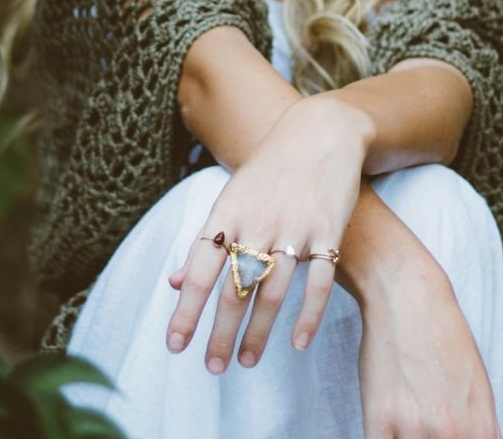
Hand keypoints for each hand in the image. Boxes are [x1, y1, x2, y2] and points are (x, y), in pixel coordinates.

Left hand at [165, 97, 371, 373]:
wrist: (319, 133)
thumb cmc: (267, 172)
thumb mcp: (229, 200)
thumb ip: (204, 244)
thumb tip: (174, 283)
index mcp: (226, 217)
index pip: (199, 273)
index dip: (186, 311)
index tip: (175, 346)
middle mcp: (256, 224)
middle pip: (233, 290)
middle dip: (220, 334)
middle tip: (212, 368)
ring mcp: (293, 229)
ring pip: (272, 292)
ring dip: (258, 333)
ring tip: (247, 362)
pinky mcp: (328, 232)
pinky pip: (318, 283)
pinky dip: (308, 316)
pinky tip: (298, 343)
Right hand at [345, 192, 500, 437]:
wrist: (408, 296)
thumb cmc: (442, 337)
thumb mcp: (477, 388)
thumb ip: (475, 429)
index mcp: (481, 429)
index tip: (445, 436)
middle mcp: (452, 434)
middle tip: (421, 424)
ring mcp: (414, 428)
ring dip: (405, 437)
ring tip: (404, 422)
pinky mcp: (379, 419)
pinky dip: (382, 438)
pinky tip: (383, 427)